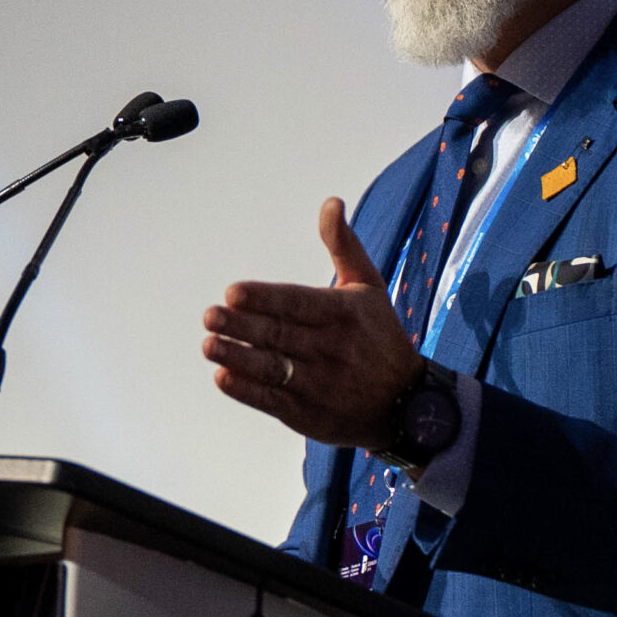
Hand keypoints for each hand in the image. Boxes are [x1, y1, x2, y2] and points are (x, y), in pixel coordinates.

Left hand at [203, 198, 424, 449]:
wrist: (407, 405)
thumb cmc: (379, 336)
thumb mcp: (369, 287)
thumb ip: (343, 245)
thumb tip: (331, 202)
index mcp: (343, 313)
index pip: (297, 303)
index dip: (264, 298)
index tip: (233, 292)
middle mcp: (332, 348)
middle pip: (279, 335)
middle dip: (242, 326)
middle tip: (210, 315)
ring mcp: (320, 384)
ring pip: (273, 368)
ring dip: (239, 358)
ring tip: (209, 345)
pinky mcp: (309, 413)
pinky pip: (274, 401)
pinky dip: (248, 391)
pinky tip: (224, 379)